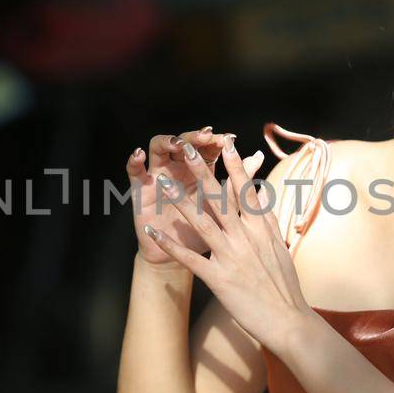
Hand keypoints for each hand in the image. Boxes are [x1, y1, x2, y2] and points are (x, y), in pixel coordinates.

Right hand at [127, 127, 247, 264]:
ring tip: (177, 144)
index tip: (229, 138)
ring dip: (166, 142)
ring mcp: (158, 175)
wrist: (184, 256)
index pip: (207, 146)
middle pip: (184, 142)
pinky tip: (139, 154)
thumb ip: (240, 181)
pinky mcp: (140, 189)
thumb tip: (260, 156)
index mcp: (201, 170)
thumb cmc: (208, 232)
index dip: (216, 140)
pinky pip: (134, 172)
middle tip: (205, 136)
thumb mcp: (224, 208)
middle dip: (194, 137)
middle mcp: (178, 167)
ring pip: (158, 148)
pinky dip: (134, 162)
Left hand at [142, 133, 311, 350]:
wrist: (288, 321)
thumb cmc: (284, 286)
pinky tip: (153, 234)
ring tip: (162, 182)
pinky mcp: (219, 279)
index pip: (247, 191)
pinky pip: (190, 259)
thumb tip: (262, 192)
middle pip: (220, 199)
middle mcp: (246, 238)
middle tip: (187, 148)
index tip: (225, 144)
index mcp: (261, 229)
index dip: (235, 166)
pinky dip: (171, 246)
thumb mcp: (278, 246)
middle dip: (201, 171)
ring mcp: (232, 257)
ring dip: (180, 200)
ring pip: (202, 222)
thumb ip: (266, 219)